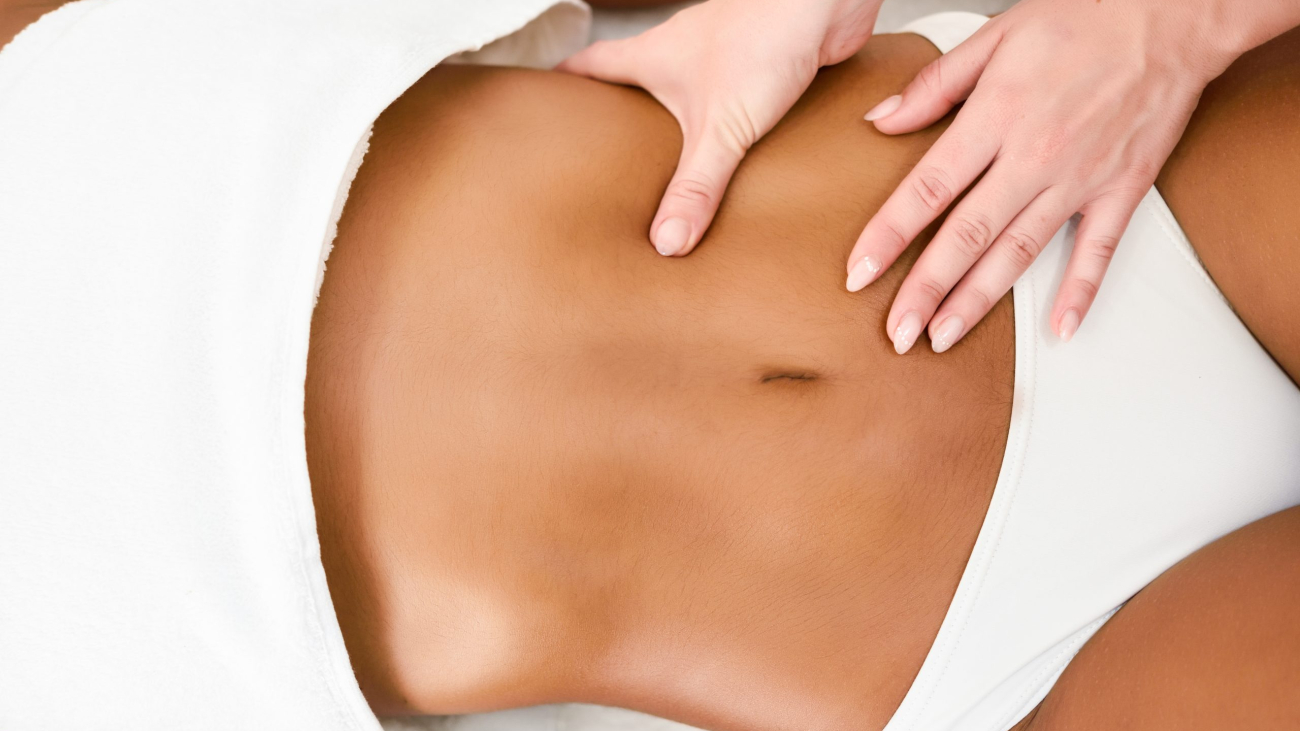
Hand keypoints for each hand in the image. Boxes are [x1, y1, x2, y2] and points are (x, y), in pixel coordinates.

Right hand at [560, 0, 880, 255]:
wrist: (826, 2)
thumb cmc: (766, 37)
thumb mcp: (722, 127)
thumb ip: (696, 186)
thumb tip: (666, 243)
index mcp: (652, 56)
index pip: (590, 64)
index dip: (565, 83)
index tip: (543, 106)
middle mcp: (681, 51)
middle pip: (633, 81)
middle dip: (618, 117)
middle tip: (601, 158)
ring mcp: (720, 57)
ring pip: (682, 93)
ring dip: (674, 126)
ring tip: (664, 170)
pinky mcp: (759, 68)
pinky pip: (729, 104)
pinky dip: (722, 129)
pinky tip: (733, 159)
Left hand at [846, 0, 1293, 353]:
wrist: (1175, 12)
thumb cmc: (1086, 15)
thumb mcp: (996, 35)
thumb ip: (935, 84)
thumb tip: (881, 120)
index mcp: (996, 117)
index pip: (927, 189)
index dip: (888, 236)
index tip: (858, 273)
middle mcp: (1035, 156)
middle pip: (967, 237)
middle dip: (925, 290)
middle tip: (897, 333)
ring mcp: (1080, 179)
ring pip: (1018, 253)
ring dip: (978, 301)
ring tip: (943, 337)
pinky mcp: (1122, 189)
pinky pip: (1098, 251)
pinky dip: (1080, 292)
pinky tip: (1058, 328)